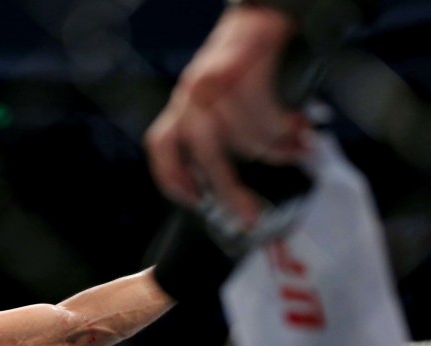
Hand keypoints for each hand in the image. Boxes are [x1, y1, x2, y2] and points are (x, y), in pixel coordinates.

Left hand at [144, 5, 312, 227]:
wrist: (261, 18)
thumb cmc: (245, 65)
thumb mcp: (220, 102)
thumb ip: (220, 138)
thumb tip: (234, 183)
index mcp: (182, 105)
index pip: (161, 145)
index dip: (171, 178)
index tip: (194, 200)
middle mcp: (192, 93)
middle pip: (202, 149)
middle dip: (227, 185)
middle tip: (249, 211)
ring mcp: (215, 79)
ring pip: (241, 133)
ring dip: (272, 151)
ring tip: (293, 153)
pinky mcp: (241, 66)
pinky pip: (263, 110)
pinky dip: (285, 128)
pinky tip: (298, 133)